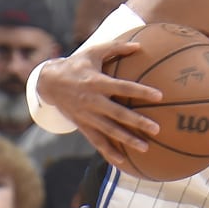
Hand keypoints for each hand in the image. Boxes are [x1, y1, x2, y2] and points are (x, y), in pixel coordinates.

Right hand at [34, 39, 162, 173]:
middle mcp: (92, 101)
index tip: (159, 96)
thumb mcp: (93, 52)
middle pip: (118, 113)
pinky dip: (108, 152)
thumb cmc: (77, 65)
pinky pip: (96, 141)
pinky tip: (122, 162)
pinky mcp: (82, 125)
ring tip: (146, 148)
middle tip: (156, 129)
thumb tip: (140, 45)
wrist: (49, 83)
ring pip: (109, 130)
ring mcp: (87, 115)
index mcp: (97, 82)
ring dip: (127, 140)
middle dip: (137, 122)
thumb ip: (116, 48)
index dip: (140, 91)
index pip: (123, 87)